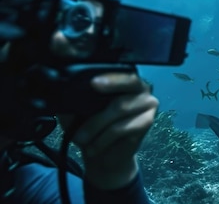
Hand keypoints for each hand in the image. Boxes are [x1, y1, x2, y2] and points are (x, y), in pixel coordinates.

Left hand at [59, 72, 158, 189]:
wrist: (103, 156)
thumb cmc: (91, 127)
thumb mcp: (78, 109)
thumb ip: (74, 95)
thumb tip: (64, 86)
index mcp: (124, 78)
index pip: (120, 70)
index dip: (109, 75)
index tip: (93, 81)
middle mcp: (141, 87)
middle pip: (128, 82)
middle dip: (110, 85)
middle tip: (91, 90)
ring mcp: (148, 103)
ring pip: (121, 107)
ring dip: (96, 124)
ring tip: (80, 137)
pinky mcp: (147, 122)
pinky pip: (123, 127)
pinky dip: (103, 139)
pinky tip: (92, 147)